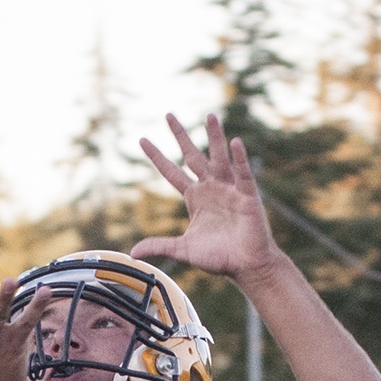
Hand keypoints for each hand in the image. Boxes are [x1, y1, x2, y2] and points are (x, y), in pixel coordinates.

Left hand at [134, 113, 285, 285]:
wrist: (245, 266)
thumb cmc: (219, 257)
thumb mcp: (183, 250)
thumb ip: (160, 245)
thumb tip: (133, 253)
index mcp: (194, 198)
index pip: (172, 172)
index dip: (157, 157)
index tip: (142, 140)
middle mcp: (210, 187)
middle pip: (192, 156)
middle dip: (181, 136)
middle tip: (168, 115)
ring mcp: (229, 189)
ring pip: (219, 157)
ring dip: (215, 136)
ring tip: (210, 116)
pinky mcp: (247, 195)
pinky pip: (242, 173)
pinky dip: (239, 158)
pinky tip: (235, 142)